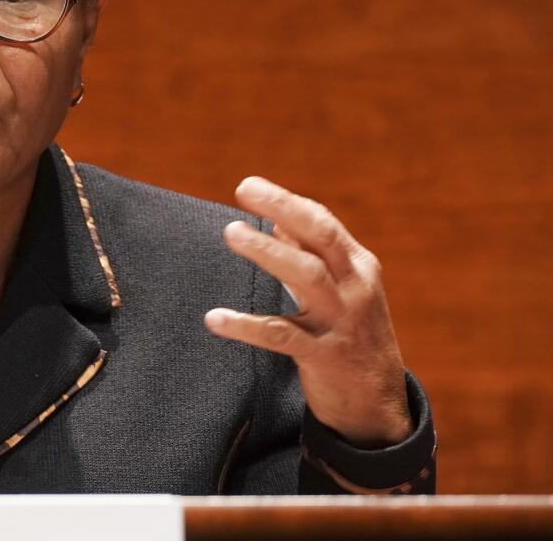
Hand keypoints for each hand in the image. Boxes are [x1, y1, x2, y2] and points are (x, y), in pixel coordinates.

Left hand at [205, 176, 411, 447]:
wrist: (379, 407)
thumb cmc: (351, 338)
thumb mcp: (340, 292)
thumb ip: (310, 257)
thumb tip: (276, 221)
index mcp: (359, 268)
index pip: (323, 223)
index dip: (287, 201)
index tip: (250, 185)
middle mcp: (355, 288)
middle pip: (321, 237)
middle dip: (283, 208)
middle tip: (244, 189)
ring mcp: (343, 322)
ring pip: (307, 276)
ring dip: (268, 251)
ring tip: (231, 232)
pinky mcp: (325, 357)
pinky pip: (281, 335)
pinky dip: (246, 324)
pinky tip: (214, 319)